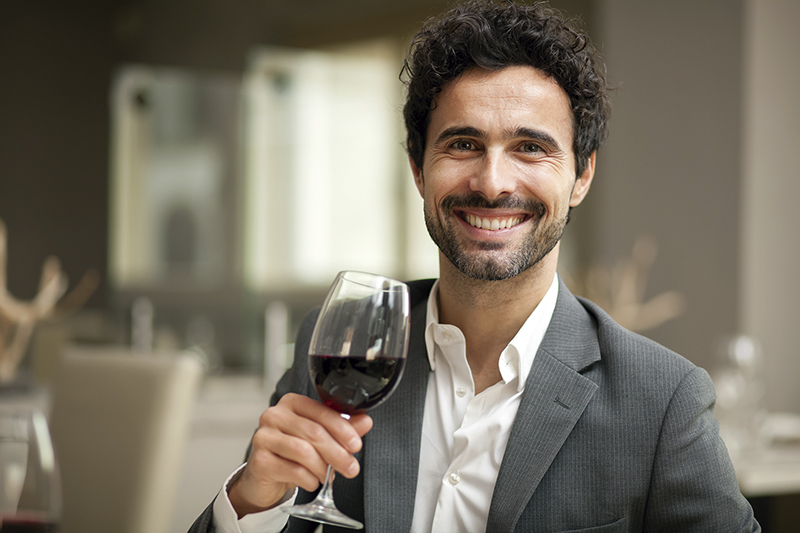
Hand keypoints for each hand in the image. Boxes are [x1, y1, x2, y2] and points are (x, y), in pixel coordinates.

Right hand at [227, 393, 372, 517]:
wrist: (266, 475)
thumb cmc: (292, 452)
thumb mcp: (319, 437)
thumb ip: (341, 428)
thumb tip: (365, 421)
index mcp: (292, 403)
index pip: (321, 411)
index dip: (343, 429)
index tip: (356, 444)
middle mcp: (274, 415)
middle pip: (314, 432)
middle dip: (337, 453)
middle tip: (351, 468)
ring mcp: (264, 437)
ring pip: (303, 451)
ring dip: (323, 468)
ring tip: (329, 476)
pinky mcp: (259, 460)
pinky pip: (292, 470)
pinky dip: (309, 479)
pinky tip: (313, 481)